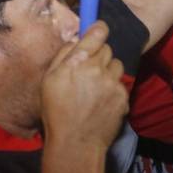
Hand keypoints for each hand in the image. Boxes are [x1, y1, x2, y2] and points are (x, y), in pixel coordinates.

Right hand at [41, 21, 127, 149]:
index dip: (98, 30)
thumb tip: (76, 40)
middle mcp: (97, 69)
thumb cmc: (57, 111)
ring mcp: (113, 83)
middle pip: (107, 49)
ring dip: (108, 71)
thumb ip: (63, 56)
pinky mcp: (123, 97)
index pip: (97, 34)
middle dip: (99, 55)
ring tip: (97, 86)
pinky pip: (120, 84)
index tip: (98, 30)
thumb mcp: (49, 80)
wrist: (76, 142)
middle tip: (89, 69)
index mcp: (77, 62)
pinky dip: (113, 89)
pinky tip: (102, 101)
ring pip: (116, 65)